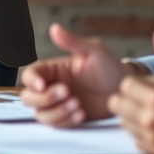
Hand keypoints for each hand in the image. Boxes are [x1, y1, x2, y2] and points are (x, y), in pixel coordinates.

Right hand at [21, 23, 142, 125]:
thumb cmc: (110, 68)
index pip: (30, 74)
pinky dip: (66, 121)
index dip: (31, 81)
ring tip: (78, 105)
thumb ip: (73, 42)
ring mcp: (59, 104)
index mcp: (54, 69)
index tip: (42, 85)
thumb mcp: (94, 51)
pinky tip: (81, 114)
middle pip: (29, 97)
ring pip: (41, 114)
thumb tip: (55, 28)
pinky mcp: (67, 118)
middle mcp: (53, 86)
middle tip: (67, 93)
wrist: (124, 91)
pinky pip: (56, 125)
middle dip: (45, 99)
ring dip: (57, 112)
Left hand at [110, 28, 153, 153]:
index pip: (124, 85)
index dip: (133, 82)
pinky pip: (134, 139)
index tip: (145, 84)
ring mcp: (152, 137)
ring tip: (148, 109)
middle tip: (141, 95)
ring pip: (123, 122)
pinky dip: (138, 131)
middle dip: (126, 97)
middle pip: (117, 104)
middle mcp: (150, 119)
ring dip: (130, 113)